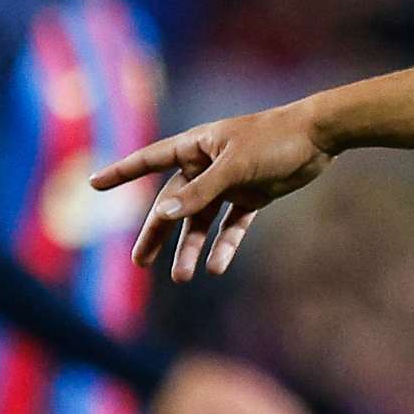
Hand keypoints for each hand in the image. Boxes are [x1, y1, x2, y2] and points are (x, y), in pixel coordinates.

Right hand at [90, 98, 333, 280]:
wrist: (319, 136)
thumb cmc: (274, 140)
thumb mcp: (234, 167)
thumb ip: (200, 192)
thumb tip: (163, 215)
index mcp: (196, 146)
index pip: (149, 160)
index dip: (121, 172)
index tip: (93, 184)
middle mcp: (207, 164)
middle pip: (174, 203)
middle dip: (157, 233)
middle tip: (139, 262)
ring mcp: (229, 182)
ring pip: (202, 220)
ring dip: (192, 247)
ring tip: (182, 276)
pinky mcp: (252, 195)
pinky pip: (231, 225)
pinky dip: (224, 245)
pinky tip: (217, 267)